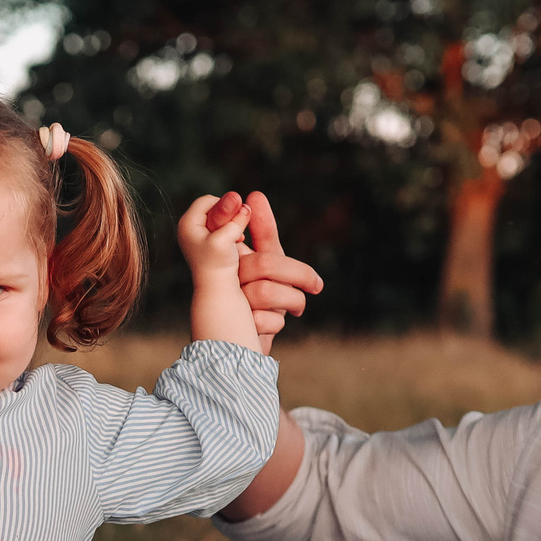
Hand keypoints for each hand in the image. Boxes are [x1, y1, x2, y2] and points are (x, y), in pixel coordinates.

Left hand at [175, 190, 256, 281]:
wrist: (216, 291)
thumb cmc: (217, 266)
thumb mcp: (226, 239)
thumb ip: (232, 218)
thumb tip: (237, 197)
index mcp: (187, 223)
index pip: (208, 200)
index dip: (226, 206)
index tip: (237, 220)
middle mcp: (189, 228)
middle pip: (214, 208)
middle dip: (230, 216)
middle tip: (237, 233)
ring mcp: (198, 237)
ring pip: (220, 219)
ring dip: (232, 225)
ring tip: (236, 240)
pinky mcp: (207, 244)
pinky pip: (222, 229)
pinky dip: (231, 233)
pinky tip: (235, 244)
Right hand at [233, 193, 320, 355]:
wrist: (244, 346)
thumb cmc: (261, 301)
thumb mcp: (269, 264)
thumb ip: (264, 233)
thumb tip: (254, 194)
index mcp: (230, 260)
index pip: (244, 234)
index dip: (262, 222)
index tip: (263, 208)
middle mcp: (223, 279)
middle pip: (265, 263)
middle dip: (298, 273)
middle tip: (317, 286)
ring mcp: (226, 305)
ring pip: (265, 291)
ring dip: (292, 301)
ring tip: (298, 308)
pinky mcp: (232, 331)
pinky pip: (265, 320)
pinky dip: (277, 323)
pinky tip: (277, 324)